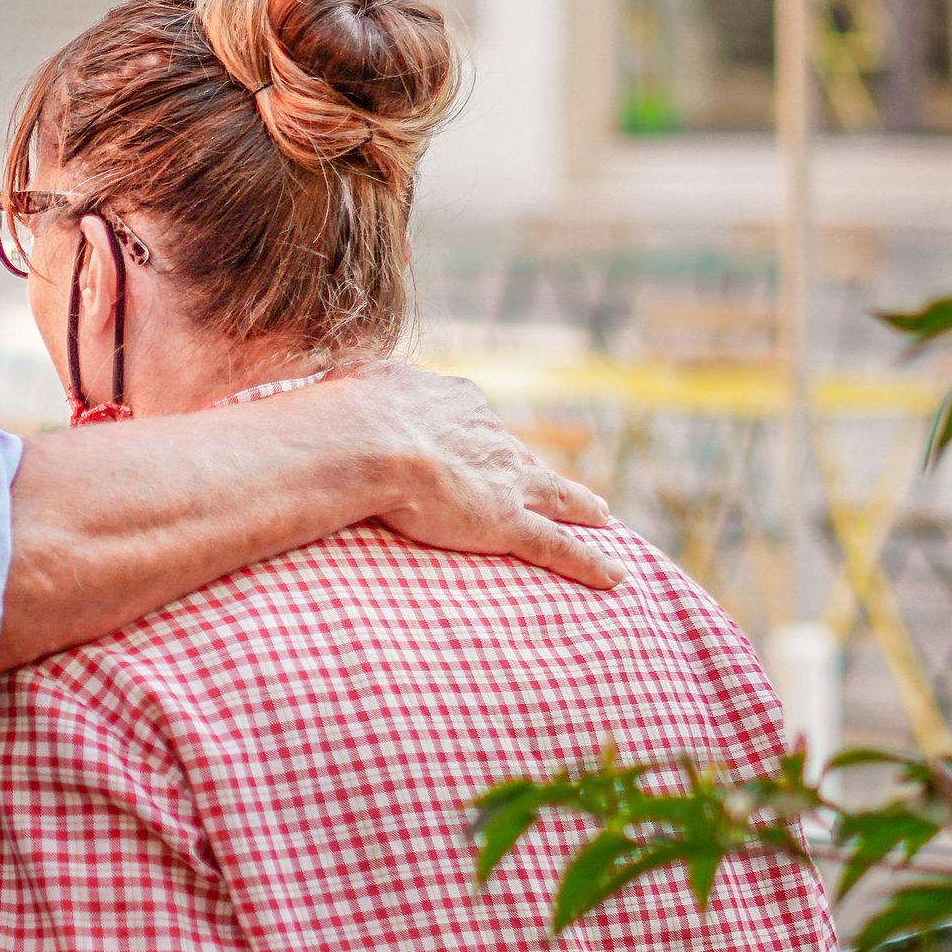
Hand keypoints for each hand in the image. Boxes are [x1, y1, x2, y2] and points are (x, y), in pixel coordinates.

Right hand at [336, 363, 625, 589]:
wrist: (367, 441)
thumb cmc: (348, 413)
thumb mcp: (354, 382)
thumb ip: (358, 384)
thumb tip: (338, 377)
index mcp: (456, 403)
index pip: (478, 424)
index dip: (483, 440)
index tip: (485, 447)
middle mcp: (491, 437)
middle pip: (524, 458)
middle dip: (540, 472)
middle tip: (556, 479)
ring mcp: (506, 481)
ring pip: (556, 496)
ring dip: (581, 507)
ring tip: (602, 516)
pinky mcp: (509, 522)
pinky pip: (558, 546)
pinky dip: (589, 561)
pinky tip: (613, 575)